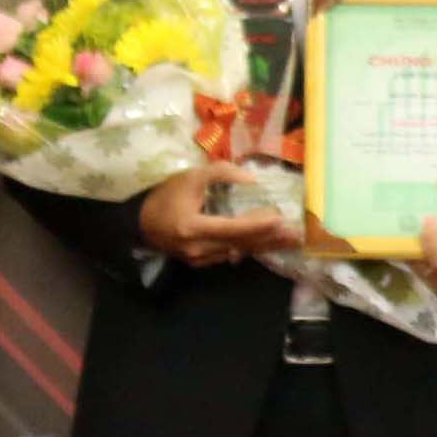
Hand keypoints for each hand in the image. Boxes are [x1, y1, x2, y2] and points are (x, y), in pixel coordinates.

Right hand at [137, 161, 298, 268]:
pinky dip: (249, 248)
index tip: (280, 219)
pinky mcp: (200, 263)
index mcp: (194, 228)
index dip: (257, 224)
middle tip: (295, 233)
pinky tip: (266, 244)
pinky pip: (229, 255)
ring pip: (238, 252)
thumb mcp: (190, 176)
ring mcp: (200, 259)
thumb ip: (221, 173)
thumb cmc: (166, 195)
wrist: (141, 221)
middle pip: (241, 244)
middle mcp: (199, 248)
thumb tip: (251, 179)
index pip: (233, 228)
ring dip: (264, 245)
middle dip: (270, 239)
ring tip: (288, 240)